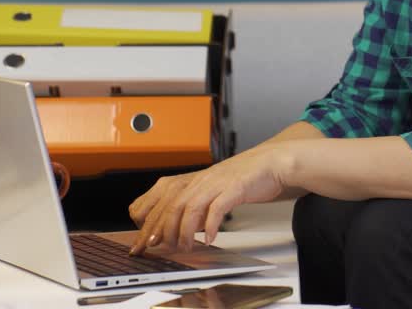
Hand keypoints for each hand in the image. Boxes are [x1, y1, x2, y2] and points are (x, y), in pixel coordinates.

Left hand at [127, 146, 290, 254]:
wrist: (269, 163)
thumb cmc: (238, 179)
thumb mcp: (206, 192)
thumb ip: (188, 208)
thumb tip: (168, 231)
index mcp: (189, 180)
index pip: (158, 199)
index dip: (147, 222)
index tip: (142, 242)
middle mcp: (199, 180)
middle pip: (170, 206)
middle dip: (160, 229)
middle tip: (157, 248)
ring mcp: (216, 183)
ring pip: (190, 207)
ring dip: (184, 230)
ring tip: (185, 247)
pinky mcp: (235, 187)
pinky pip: (218, 207)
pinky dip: (211, 224)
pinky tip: (210, 238)